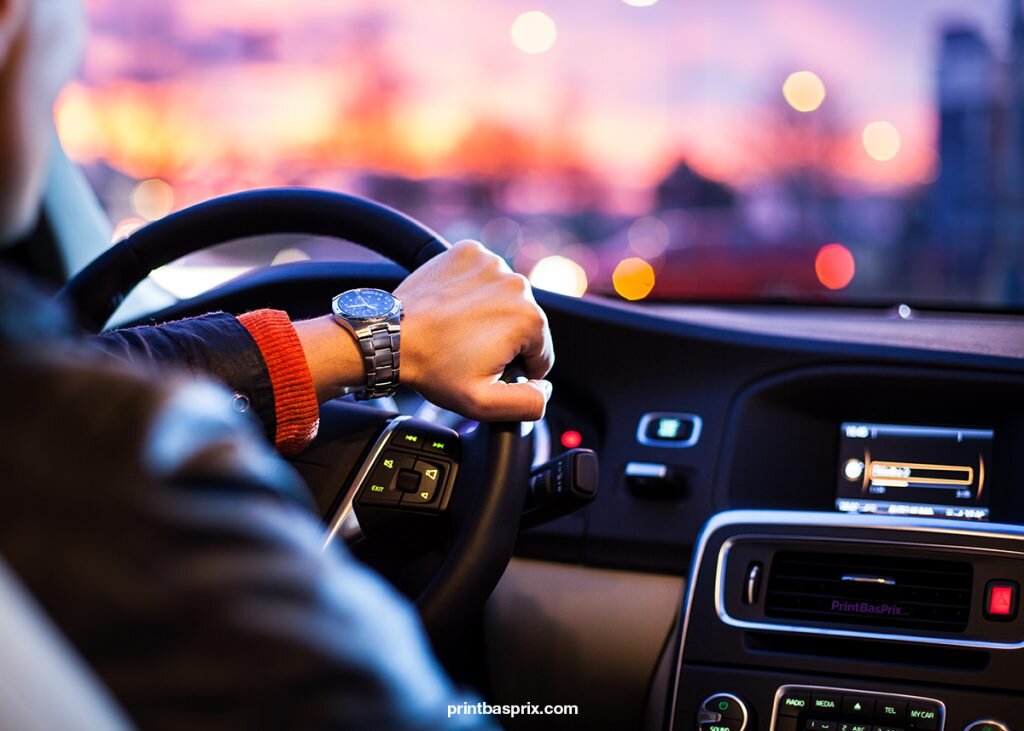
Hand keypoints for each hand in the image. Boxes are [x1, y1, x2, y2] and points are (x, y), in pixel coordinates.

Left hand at [293, 241, 553, 420]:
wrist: (390, 336)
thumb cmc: (434, 368)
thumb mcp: (484, 404)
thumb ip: (529, 403)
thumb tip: (546, 388)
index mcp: (529, 319)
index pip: (541, 353)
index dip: (516, 369)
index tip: (486, 367)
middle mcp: (517, 284)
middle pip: (524, 322)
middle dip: (503, 339)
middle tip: (468, 351)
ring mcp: (492, 263)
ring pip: (505, 298)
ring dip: (490, 313)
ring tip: (458, 329)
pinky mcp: (469, 252)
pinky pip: (484, 275)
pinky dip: (473, 290)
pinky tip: (454, 307)